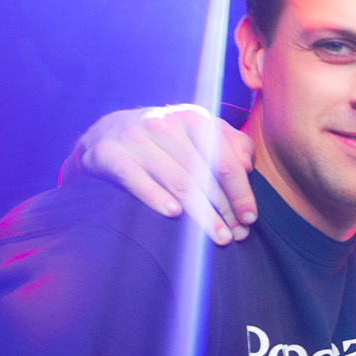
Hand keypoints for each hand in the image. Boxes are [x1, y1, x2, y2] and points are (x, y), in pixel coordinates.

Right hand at [71, 105, 255, 245]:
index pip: (226, 161)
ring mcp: (135, 138)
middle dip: (224, 209)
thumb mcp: (199, 133)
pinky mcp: (108, 153)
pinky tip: (174, 214)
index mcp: (193, 119)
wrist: (105, 133)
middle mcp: (165, 124)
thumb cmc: (165, 140)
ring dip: (201, 213)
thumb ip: (230, 143)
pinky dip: (155, 196)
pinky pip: (135, 178)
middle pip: (204, 175)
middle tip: (236, 235)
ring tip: (217, 235)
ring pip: (177, 180)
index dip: (241, 192)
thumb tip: (248, 164)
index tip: (249, 217)